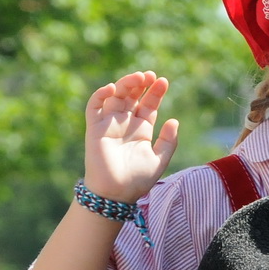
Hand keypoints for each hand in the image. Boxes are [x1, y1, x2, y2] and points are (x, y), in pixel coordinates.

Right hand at [84, 71, 180, 201]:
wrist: (116, 193)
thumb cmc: (137, 180)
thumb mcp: (159, 160)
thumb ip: (168, 141)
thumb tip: (174, 121)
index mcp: (141, 130)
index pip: (148, 104)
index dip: (155, 92)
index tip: (163, 81)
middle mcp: (125, 124)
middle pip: (132, 96)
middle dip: (141, 83)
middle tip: (150, 75)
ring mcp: (109, 124)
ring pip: (115, 96)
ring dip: (125, 84)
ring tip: (138, 77)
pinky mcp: (94, 128)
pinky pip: (94, 106)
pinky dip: (100, 95)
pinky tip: (112, 88)